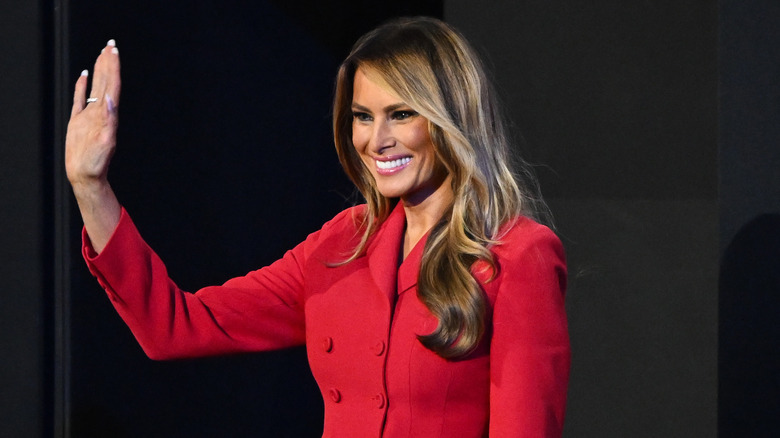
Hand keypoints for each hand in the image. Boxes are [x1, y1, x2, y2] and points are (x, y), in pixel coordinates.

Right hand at [65, 39, 121, 188]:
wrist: (85, 175)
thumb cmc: (96, 163)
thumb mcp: (105, 143)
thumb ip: (108, 122)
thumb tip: (110, 100)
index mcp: (108, 116)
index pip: (112, 86)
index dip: (113, 68)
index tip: (114, 52)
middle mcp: (100, 112)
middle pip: (106, 82)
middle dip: (108, 63)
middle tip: (110, 45)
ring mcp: (89, 115)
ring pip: (95, 87)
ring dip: (99, 70)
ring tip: (102, 54)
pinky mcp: (78, 121)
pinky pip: (80, 98)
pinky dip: (82, 85)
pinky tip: (83, 74)